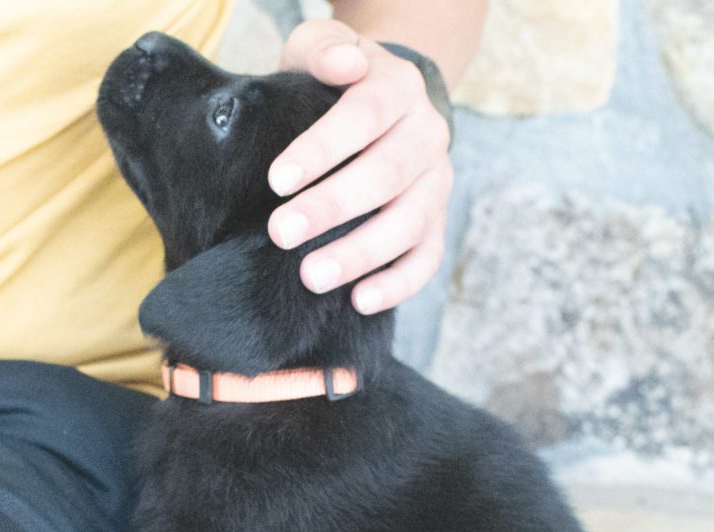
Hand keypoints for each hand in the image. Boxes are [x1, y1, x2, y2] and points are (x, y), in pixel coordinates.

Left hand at [269, 20, 453, 314]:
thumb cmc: (336, 83)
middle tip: (282, 233)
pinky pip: (426, 260)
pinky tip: (359, 301)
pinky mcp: (435, 224)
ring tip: (311, 277)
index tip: (277, 180)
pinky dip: (397, 284)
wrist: (384, 106)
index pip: (364, 116)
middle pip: (386, 176)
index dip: (322, 149)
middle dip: (332, 208)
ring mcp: (436, 185)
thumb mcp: (323, 48)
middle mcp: (427, 136)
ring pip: (409, 224)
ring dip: (360, 254)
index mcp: (399, 88)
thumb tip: (341, 64)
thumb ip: (324, 48)